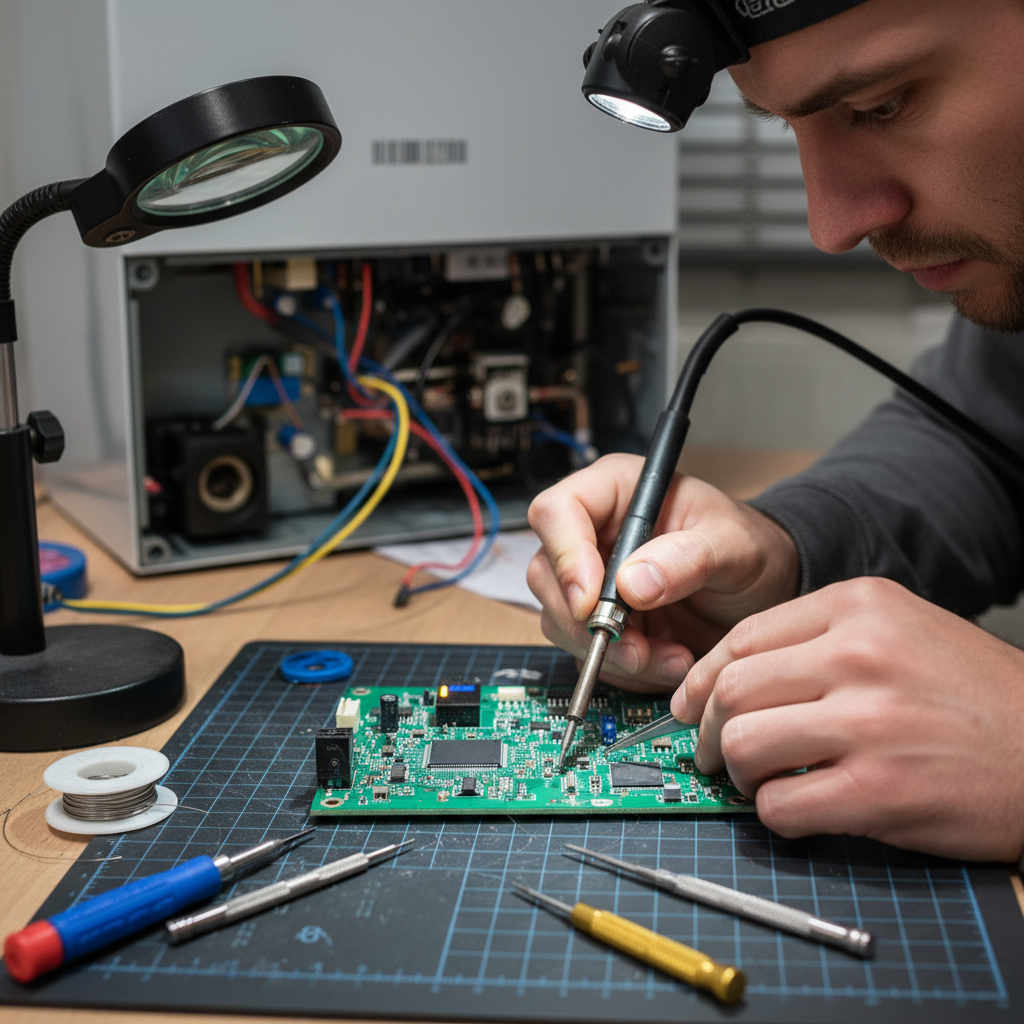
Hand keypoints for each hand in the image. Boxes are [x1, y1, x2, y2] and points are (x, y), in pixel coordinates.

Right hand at [526, 453, 799, 692]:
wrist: (760, 593)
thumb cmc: (748, 549)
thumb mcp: (734, 545)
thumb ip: (689, 558)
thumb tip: (632, 584)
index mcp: (615, 491)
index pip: (557, 512)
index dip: (565, 557)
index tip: (593, 602)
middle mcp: (592, 533)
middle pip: (547, 575)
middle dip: (589, 622)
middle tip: (638, 648)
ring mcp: (590, 581)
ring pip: (562, 622)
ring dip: (612, 653)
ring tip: (673, 657)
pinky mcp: (599, 622)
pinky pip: (587, 654)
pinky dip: (626, 670)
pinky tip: (669, 662)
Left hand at [677, 576, 1023, 861]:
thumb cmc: (972, 693)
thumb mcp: (899, 629)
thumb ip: (818, 641)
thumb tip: (730, 677)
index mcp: (858, 606)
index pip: (742, 638)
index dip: (702, 679)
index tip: (690, 705)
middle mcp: (859, 654)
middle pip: (733, 690)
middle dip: (708, 729)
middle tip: (712, 751)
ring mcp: (869, 722)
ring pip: (744, 744)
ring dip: (737, 772)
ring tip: (755, 780)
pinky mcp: (880, 790)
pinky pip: (781, 804)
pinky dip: (773, 812)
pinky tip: (794, 807)